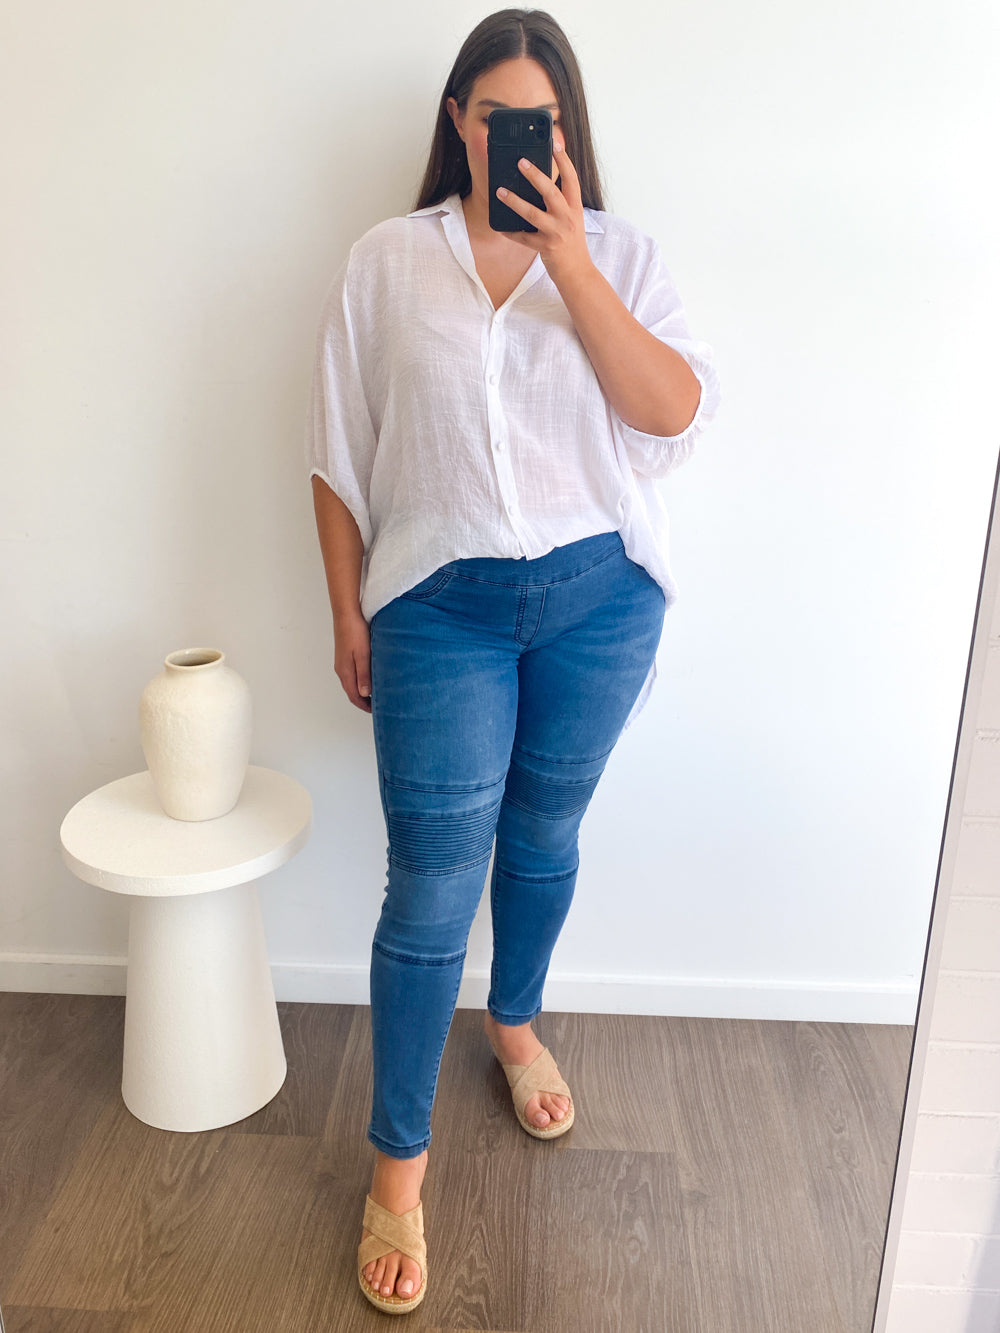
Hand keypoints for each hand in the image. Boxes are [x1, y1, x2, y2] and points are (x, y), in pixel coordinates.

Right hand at [333, 612, 371, 712]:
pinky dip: (361, 680)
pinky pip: (353, 674)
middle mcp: (341, 669)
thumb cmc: (355, 632)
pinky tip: (371, 677)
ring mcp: (342, 662)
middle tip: (380, 705)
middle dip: (364, 701)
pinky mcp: (345, 655)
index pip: (354, 696)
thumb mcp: (363, 654)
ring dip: (363, 691)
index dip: (365, 706)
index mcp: (345, 672)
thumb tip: (365, 694)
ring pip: (352, 683)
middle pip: (352, 691)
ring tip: (377, 693)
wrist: (346, 613)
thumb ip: (364, 675)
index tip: (377, 711)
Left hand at [496, 143, 594, 283]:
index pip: (572, 179)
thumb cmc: (571, 244)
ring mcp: (556, 233)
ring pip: (532, 214)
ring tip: (500, 191)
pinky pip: (523, 238)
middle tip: (520, 162)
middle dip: (535, 176)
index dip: (564, 160)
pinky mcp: (545, 248)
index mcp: (575, 208)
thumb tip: (538, 186)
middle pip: (551, 192)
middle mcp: (567, 218)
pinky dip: (511, 232)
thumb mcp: (572, 220)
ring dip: (514, 201)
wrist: (578, 273)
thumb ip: (560, 204)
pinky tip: (500, 226)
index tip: (555, 144)